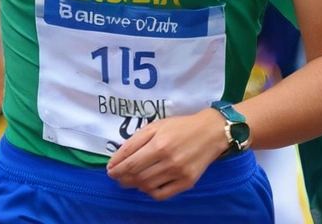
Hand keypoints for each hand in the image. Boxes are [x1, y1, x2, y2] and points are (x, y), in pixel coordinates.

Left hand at [105, 109, 230, 199]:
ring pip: (147, 186)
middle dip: (122, 178)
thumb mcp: (156, 126)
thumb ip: (135, 141)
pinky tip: (146, 186)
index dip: (116, 168)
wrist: (211, 132)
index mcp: (159, 144)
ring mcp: (179, 173)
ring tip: (129, 180)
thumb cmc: (180, 127)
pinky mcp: (187, 183)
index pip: (130, 163)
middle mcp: (169, 161)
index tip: (109, 170)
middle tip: (117, 176)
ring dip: (134, 185)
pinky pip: (162, 194)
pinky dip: (149, 192)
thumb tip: (117, 159)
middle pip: (137, 176)